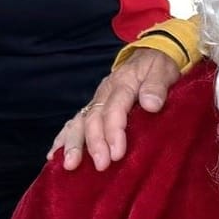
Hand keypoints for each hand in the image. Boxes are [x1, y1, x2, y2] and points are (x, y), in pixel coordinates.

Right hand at [53, 48, 181, 171]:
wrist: (151, 53)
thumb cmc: (158, 66)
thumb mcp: (164, 70)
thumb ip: (157, 86)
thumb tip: (151, 104)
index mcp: (122, 83)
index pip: (114, 109)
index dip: (113, 132)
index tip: (117, 154)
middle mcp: (104, 92)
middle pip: (93, 119)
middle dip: (94, 144)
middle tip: (101, 165)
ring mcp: (96, 100)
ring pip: (79, 122)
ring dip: (74, 144)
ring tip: (70, 165)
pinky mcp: (93, 108)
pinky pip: (75, 123)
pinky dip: (64, 139)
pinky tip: (55, 156)